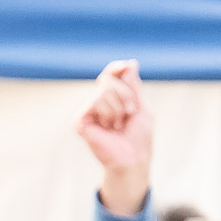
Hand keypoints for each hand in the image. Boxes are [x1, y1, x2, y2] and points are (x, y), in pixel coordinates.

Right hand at [78, 60, 152, 217]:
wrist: (132, 157)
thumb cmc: (139, 135)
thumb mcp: (140, 104)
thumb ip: (133, 85)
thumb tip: (129, 64)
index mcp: (113, 97)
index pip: (111, 74)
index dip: (116, 68)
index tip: (126, 66)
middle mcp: (98, 102)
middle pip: (109, 80)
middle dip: (125, 95)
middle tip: (128, 114)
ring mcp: (88, 111)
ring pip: (103, 91)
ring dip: (118, 108)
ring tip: (117, 125)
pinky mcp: (80, 121)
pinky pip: (95, 102)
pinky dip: (107, 113)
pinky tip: (107, 128)